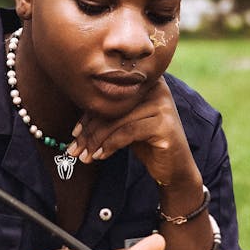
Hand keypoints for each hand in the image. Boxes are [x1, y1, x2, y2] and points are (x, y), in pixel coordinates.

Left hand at [68, 76, 199, 188]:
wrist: (175, 168)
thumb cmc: (147, 143)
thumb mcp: (126, 124)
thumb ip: (108, 115)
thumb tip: (76, 126)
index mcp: (145, 81)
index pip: (109, 94)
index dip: (88, 114)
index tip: (74, 133)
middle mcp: (156, 87)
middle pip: (112, 106)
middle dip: (89, 130)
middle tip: (74, 149)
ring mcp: (162, 104)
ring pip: (117, 120)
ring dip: (96, 141)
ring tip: (84, 156)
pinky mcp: (165, 124)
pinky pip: (128, 132)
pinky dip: (110, 145)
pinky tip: (100, 156)